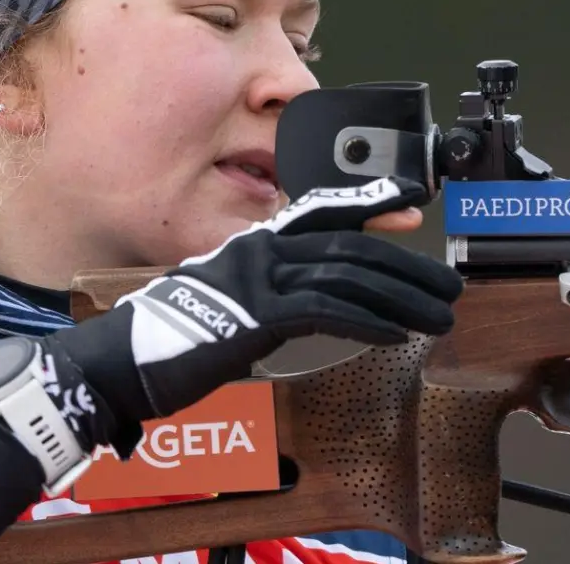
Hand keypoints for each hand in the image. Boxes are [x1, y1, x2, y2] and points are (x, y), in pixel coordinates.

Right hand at [43, 176, 462, 447]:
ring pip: (347, 277)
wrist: (122, 362)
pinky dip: (367, 321)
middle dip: (406, 268)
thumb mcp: (230, 311)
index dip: (368, 206)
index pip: (321, 214)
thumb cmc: (172, 343)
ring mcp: (256, 278)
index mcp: (254, 245)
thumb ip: (271, 303)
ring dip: (401, 299)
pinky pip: (324, 310)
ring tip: (438, 317)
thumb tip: (311, 314)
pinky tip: (395, 334)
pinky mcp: (255, 314)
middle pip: (349, 248)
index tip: (409, 208)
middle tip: (447, 287)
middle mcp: (259, 250)